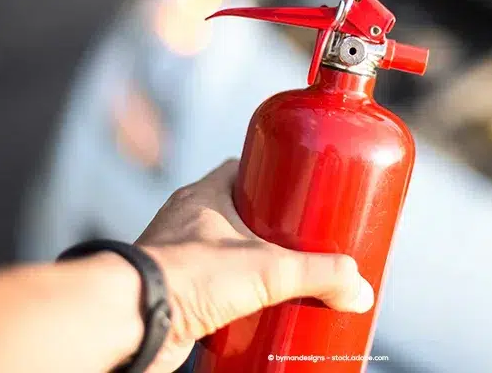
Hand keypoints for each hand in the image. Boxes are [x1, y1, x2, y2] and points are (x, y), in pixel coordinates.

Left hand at [134, 159, 374, 372]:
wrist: (132, 321)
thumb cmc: (186, 276)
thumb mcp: (266, 269)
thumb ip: (318, 275)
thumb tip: (358, 289)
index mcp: (206, 196)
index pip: (245, 169)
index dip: (277, 175)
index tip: (303, 187)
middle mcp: (190, 222)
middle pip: (242, 214)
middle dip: (274, 228)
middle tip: (307, 239)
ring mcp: (182, 257)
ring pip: (228, 252)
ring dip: (256, 263)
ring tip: (291, 275)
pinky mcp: (179, 293)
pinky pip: (215, 286)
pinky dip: (237, 294)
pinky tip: (260, 306)